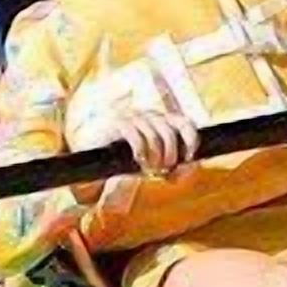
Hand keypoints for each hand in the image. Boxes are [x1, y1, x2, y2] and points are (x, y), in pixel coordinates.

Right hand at [68, 56, 202, 176]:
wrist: (94, 156)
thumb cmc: (128, 161)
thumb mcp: (154, 164)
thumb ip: (173, 167)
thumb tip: (190, 169)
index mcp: (162, 121)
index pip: (185, 123)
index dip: (191, 140)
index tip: (188, 158)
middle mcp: (150, 115)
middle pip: (170, 133)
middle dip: (170, 156)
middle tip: (162, 171)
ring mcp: (133, 117)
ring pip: (155, 137)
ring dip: (156, 158)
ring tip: (149, 170)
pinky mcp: (118, 124)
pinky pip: (137, 137)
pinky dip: (142, 153)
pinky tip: (139, 162)